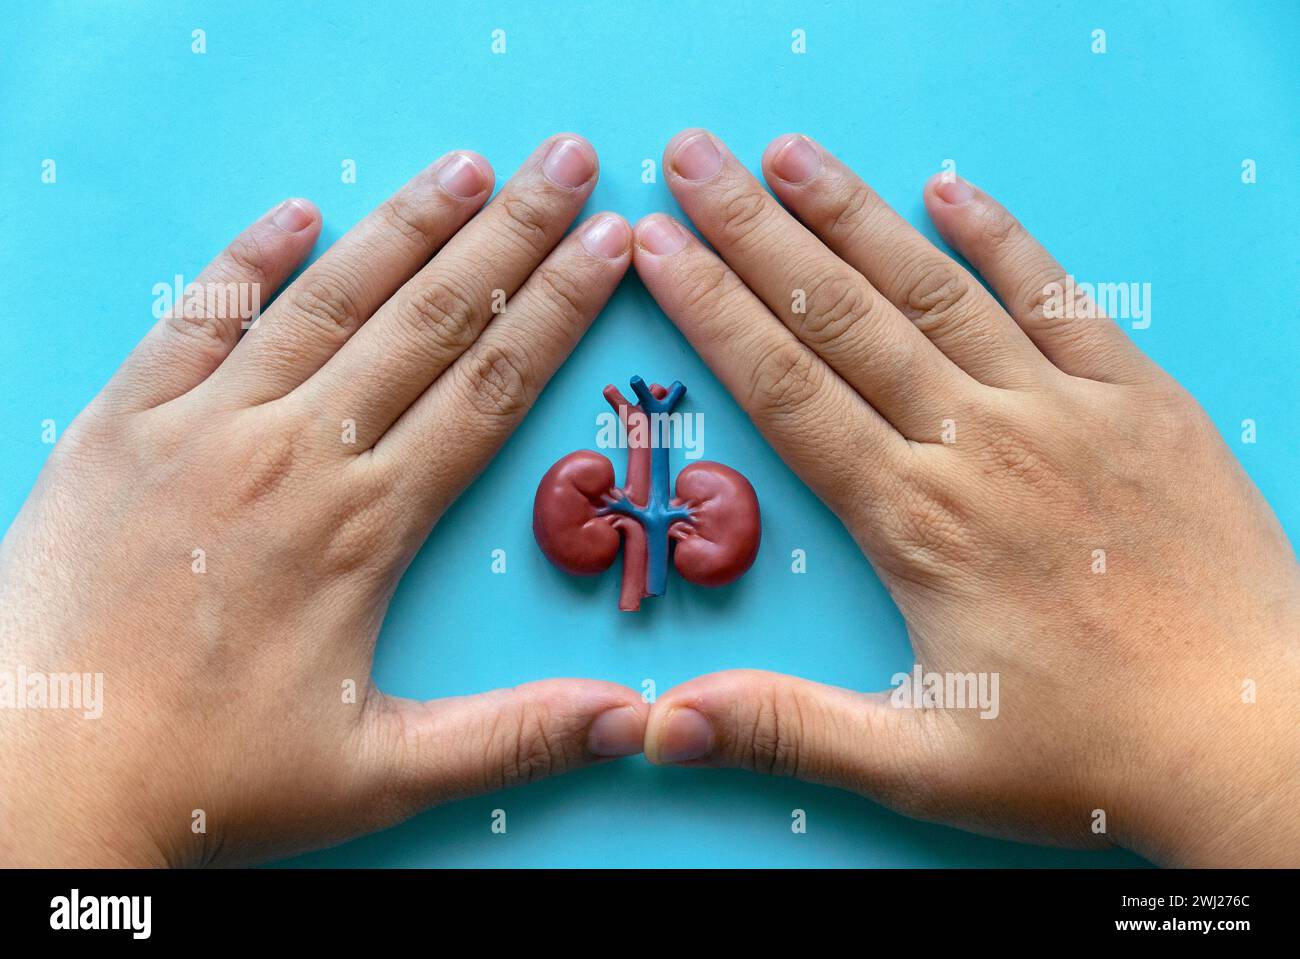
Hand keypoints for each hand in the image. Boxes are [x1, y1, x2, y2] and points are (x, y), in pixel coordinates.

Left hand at [0, 134, 647, 866]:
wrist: (40, 778)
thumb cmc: (210, 778)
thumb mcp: (380, 775)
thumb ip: (514, 738)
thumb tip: (638, 720)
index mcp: (364, 526)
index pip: (487, 389)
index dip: (556, 310)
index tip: (606, 243)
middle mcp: (293, 454)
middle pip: (426, 321)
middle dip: (510, 235)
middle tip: (566, 162)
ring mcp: (201, 428)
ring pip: (324, 301)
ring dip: (403, 225)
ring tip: (467, 166)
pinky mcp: (121, 426)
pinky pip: (194, 320)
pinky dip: (247, 260)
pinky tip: (296, 212)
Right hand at [630, 129, 1299, 866]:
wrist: (1257, 738)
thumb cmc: (1090, 759)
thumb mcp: (920, 764)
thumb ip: (784, 729)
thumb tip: (655, 728)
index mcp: (915, 520)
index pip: (787, 387)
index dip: (712, 309)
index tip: (658, 243)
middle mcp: (979, 442)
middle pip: (842, 316)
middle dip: (755, 231)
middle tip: (692, 158)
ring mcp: (1065, 409)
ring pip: (936, 290)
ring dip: (856, 215)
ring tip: (789, 154)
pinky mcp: (1140, 401)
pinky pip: (1059, 299)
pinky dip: (1002, 238)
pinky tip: (949, 187)